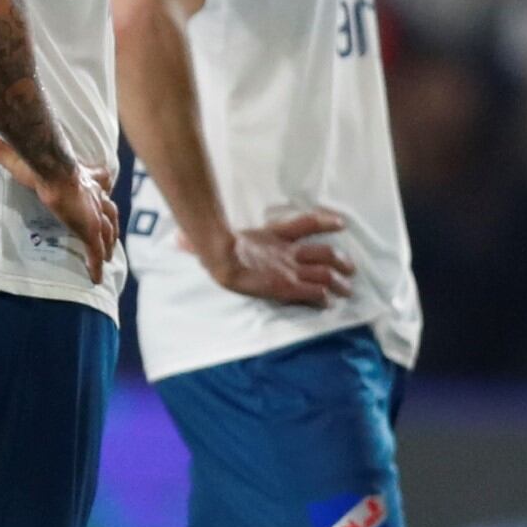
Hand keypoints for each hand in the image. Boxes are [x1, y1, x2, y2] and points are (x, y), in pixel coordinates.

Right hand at [0, 128, 117, 283]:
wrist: (53, 171)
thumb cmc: (39, 163)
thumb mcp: (17, 155)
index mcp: (82, 178)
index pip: (98, 178)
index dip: (101, 183)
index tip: (105, 185)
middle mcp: (93, 196)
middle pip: (110, 210)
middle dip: (111, 221)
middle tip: (111, 232)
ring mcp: (94, 215)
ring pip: (108, 231)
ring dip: (109, 243)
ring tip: (108, 255)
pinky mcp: (89, 230)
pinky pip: (95, 252)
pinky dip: (96, 265)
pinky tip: (96, 278)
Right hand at [199, 207, 352, 308]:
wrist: (222, 257)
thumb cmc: (216, 247)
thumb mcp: (212, 238)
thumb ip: (201, 238)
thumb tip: (177, 240)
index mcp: (273, 236)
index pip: (306, 223)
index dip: (326, 222)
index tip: (341, 223)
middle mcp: (287, 252)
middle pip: (323, 252)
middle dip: (340, 260)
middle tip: (350, 267)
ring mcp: (289, 269)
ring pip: (325, 273)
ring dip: (338, 281)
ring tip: (347, 289)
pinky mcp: (288, 286)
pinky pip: (312, 292)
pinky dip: (322, 298)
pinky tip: (327, 305)